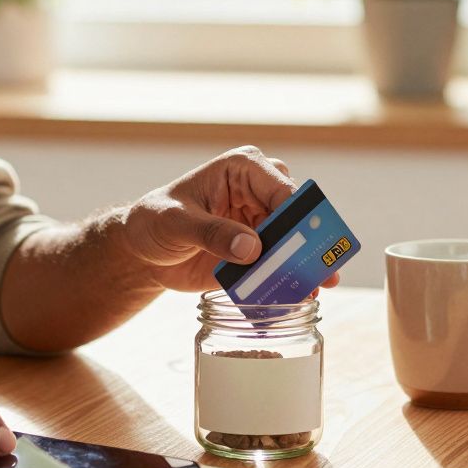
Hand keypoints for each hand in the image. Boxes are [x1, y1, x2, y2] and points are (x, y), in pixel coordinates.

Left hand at [121, 146, 341, 291]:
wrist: (143, 251)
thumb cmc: (153, 222)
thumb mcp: (176, 223)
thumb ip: (212, 233)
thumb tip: (251, 248)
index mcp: (242, 169)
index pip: (282, 189)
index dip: (299, 216)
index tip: (309, 243)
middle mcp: (259, 192)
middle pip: (297, 216)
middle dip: (310, 243)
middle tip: (325, 270)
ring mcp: (262, 222)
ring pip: (295, 242)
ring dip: (305, 265)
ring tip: (315, 289)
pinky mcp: (259, 250)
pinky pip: (281, 264)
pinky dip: (288, 280)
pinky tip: (298, 298)